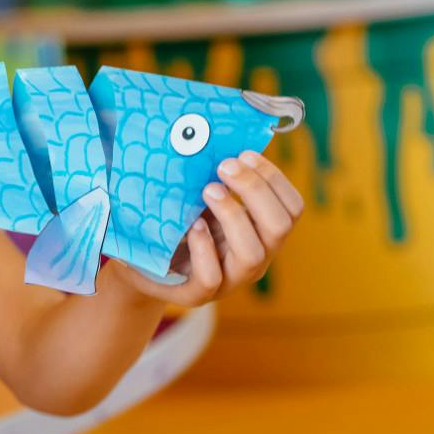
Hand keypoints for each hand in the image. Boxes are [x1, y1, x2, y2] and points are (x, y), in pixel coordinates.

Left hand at [116, 150, 305, 304]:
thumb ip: (218, 180)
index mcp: (262, 232)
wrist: (141, 266)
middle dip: (256, 191)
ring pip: (252, 254)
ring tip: (208, 190)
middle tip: (224, 167)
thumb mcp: (201, 200)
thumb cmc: (177, 226)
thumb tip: (220, 139)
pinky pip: (212, 277)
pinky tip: (193, 226)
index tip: (245, 154)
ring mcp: (229, 279)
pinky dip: (205, 248)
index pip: (292, 208)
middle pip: (280, 227)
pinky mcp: (197, 293)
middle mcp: (254, 257)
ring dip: (233, 215)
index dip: (275, 179)